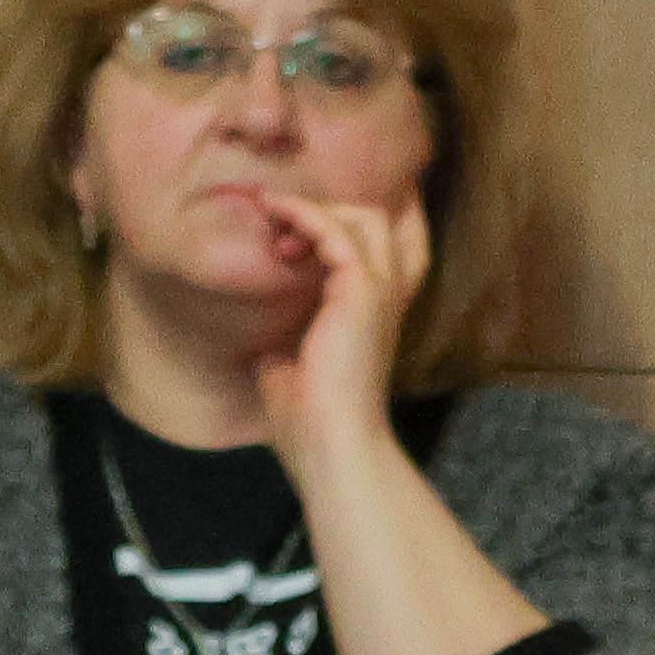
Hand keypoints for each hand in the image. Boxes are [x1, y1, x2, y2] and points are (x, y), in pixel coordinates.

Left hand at [251, 187, 430, 462]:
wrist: (329, 445)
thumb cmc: (311, 425)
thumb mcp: (290, 379)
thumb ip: (285, 358)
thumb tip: (267, 355)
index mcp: (374, 316)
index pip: (383, 248)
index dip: (346, 222)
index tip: (290, 229)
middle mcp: (387, 297)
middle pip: (377, 220)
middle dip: (328, 209)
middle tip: (278, 228)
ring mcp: (380, 290)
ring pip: (365, 216)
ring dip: (315, 209)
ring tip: (274, 220)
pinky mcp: (362, 289)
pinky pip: (335, 230)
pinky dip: (304, 214)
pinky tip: (275, 215)